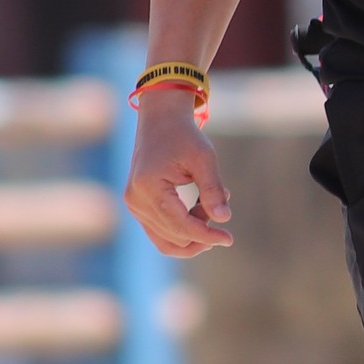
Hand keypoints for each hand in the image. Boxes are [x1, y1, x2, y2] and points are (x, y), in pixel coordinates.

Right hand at [125, 90, 232, 254]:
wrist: (161, 122)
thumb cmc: (184, 137)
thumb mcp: (204, 158)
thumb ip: (213, 190)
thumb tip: (224, 219)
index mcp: (149, 186)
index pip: (180, 225)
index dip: (206, 235)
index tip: (229, 238)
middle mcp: (136, 200)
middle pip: (176, 235)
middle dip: (203, 228)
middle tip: (220, 198)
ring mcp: (134, 206)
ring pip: (168, 240)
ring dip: (194, 230)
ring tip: (208, 202)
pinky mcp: (138, 207)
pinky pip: (161, 234)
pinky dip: (183, 230)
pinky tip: (199, 209)